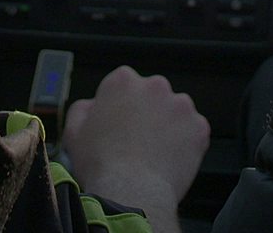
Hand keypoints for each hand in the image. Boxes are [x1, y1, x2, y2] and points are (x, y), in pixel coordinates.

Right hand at [62, 66, 209, 230]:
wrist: (131, 191)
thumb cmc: (102, 165)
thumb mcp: (74, 132)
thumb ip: (82, 109)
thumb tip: (91, 106)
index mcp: (123, 81)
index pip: (124, 84)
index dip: (121, 106)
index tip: (120, 122)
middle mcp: (155, 86)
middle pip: (152, 95)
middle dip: (147, 113)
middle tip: (137, 140)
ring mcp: (180, 105)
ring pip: (175, 112)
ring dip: (167, 126)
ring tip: (154, 152)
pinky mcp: (198, 126)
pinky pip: (193, 132)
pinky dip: (185, 143)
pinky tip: (169, 158)